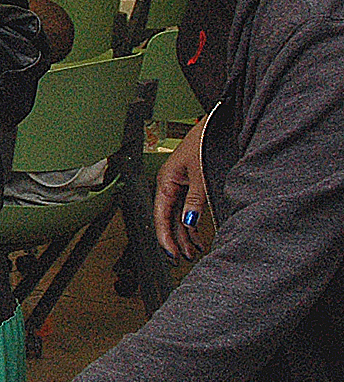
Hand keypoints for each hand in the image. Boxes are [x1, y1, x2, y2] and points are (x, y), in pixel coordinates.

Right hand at [154, 121, 206, 260]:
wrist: (220, 124)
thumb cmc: (205, 140)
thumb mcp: (200, 175)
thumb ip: (194, 201)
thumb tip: (188, 223)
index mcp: (166, 181)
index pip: (161, 216)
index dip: (165, 237)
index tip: (171, 253)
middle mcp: (171, 185)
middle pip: (169, 219)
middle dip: (176, 239)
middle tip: (184, 257)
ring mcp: (182, 185)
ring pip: (179, 216)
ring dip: (185, 234)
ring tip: (193, 251)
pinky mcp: (193, 185)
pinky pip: (188, 209)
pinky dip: (193, 223)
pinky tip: (198, 235)